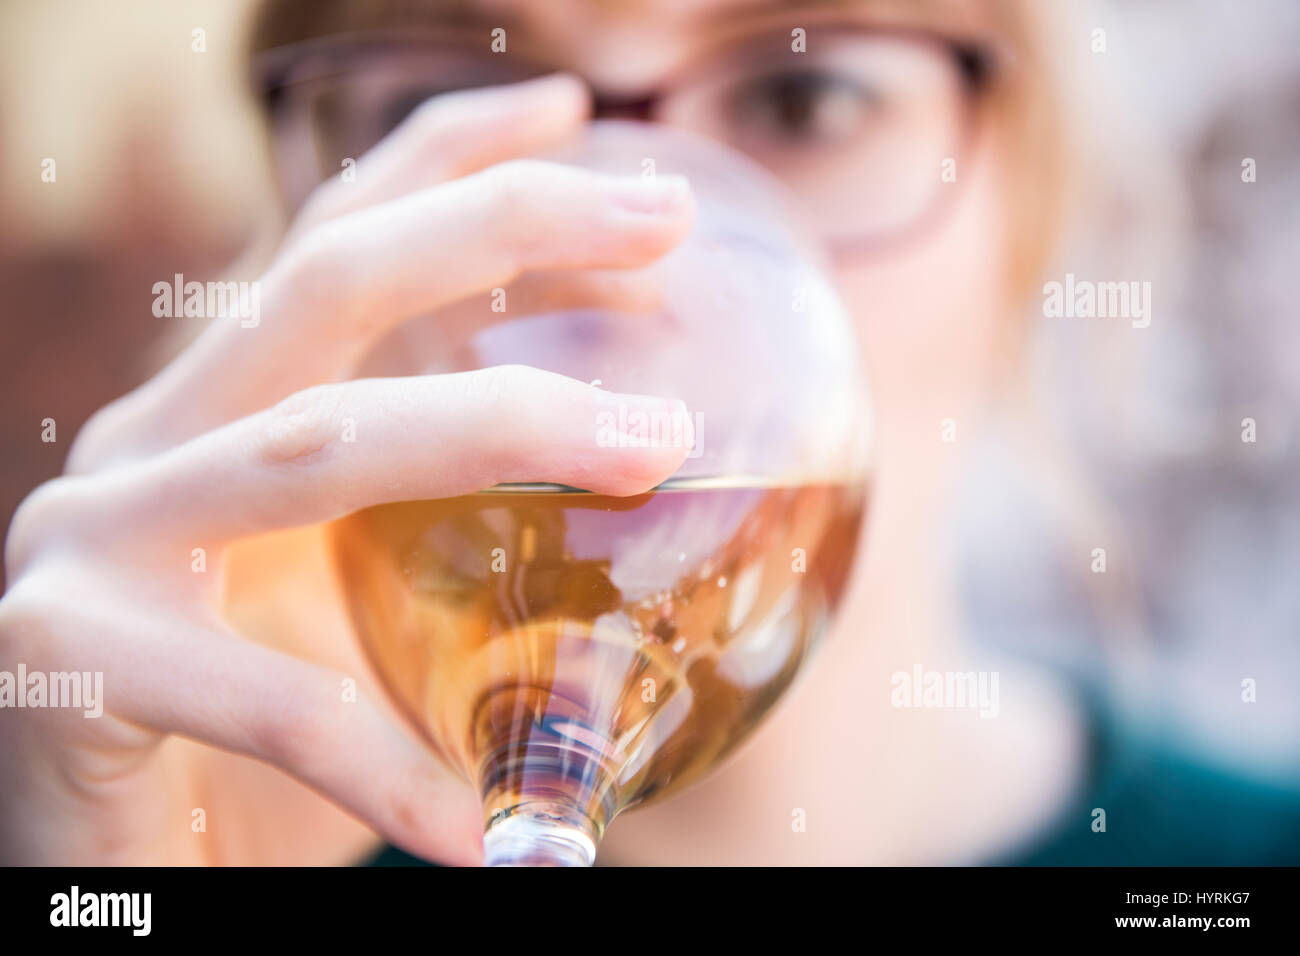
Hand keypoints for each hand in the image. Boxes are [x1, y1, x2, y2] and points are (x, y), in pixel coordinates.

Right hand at [0, 75, 694, 864]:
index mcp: (226, 419)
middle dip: (502, 223)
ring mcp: (96, 542)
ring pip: (314, 444)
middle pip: (326, 282)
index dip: (446, 159)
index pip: (333, 243)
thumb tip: (642, 471)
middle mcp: (155, 447)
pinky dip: (394, 767)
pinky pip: (271, 702)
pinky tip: (495, 831)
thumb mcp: (367, 610)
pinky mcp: (62, 661)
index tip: (577, 114)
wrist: (107, 873)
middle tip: (664, 212)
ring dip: (502, 430)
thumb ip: (451, 532)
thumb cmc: (250, 753)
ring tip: (658, 445)